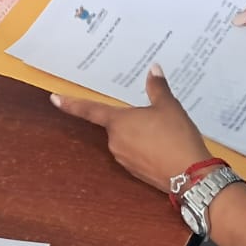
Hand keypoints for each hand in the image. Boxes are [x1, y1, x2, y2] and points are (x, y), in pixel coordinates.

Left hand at [50, 67, 207, 192]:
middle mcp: (115, 141)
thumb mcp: (169, 107)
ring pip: (128, 140)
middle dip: (134, 120)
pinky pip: (136, 154)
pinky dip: (146, 149)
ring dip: (141, 135)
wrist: (191, 176)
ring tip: (166, 134)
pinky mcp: (135, 172)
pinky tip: (164, 148)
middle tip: (158, 119)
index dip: (71, 103)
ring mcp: (124, 159)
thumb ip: (157, 88)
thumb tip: (153, 69)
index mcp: (118, 123)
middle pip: (118, 125)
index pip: (90, 110)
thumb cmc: (176, 137)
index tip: (53, 98)